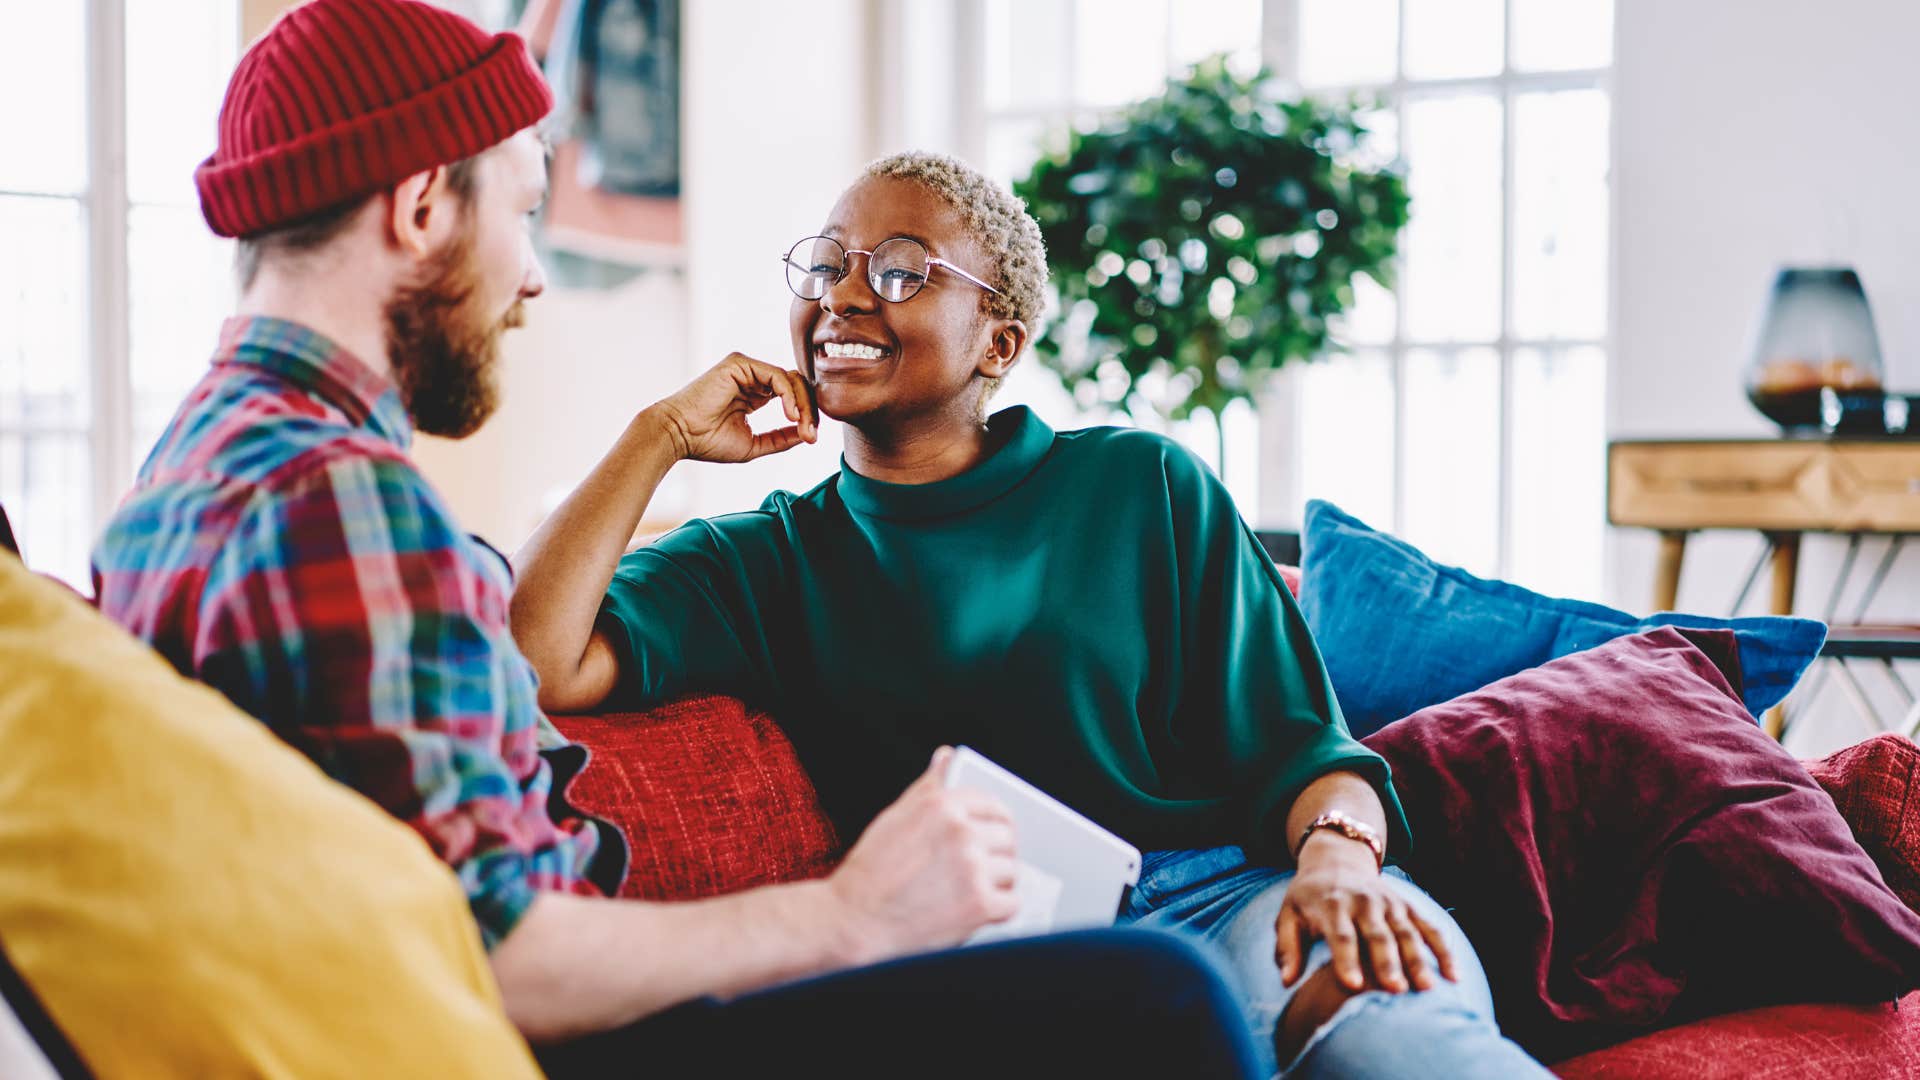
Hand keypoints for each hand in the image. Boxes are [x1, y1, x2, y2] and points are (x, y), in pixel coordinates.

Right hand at [651, 352, 817, 463]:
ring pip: (790, 379)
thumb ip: (781, 438)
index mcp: (755, 394)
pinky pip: (776, 375)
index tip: (811, 438)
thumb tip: (808, 435)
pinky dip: (789, 395)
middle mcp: (752, 378)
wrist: (678, 436)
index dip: (805, 415)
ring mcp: (746, 369)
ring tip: (802, 426)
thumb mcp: (754, 445)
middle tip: (811, 434)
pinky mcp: (739, 363)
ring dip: (802, 404)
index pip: (792, 396)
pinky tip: (790, 414)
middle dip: (808, 409)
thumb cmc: (707, 442)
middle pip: (796, 385)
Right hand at [825, 747, 1020, 963]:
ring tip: (965, 891)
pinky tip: (972, 910)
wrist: (853, 923)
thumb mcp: (895, 816)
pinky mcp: (980, 905)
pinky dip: (997, 910)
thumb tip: (947, 756)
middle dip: (995, 854)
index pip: (993, 805)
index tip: (991, 834)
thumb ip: (929, 786)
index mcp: (942, 806)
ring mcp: (973, 869)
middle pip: (1007, 837)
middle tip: (975, 869)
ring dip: (995, 883)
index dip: (994, 822)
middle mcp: (961, 833)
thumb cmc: (871, 871)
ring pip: (1011, 870)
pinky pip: (1012, 902)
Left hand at [1274, 832, 1457, 993]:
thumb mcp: (1288, 915)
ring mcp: (1389, 903)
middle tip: (1396, 990)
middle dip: (1387, 962)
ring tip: (1427, 987)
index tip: (1353, 986)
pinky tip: (1453, 975)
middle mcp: (1364, 902)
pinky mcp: (1408, 906)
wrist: (1335, 859)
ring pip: (1407, 932)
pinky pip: (1429, 927)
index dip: (1346, 960)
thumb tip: (1286, 980)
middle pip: (1378, 935)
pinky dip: (1443, 950)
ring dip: (1418, 959)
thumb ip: (1287, 947)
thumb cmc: (1309, 897)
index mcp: (1332, 905)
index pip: (1341, 935)